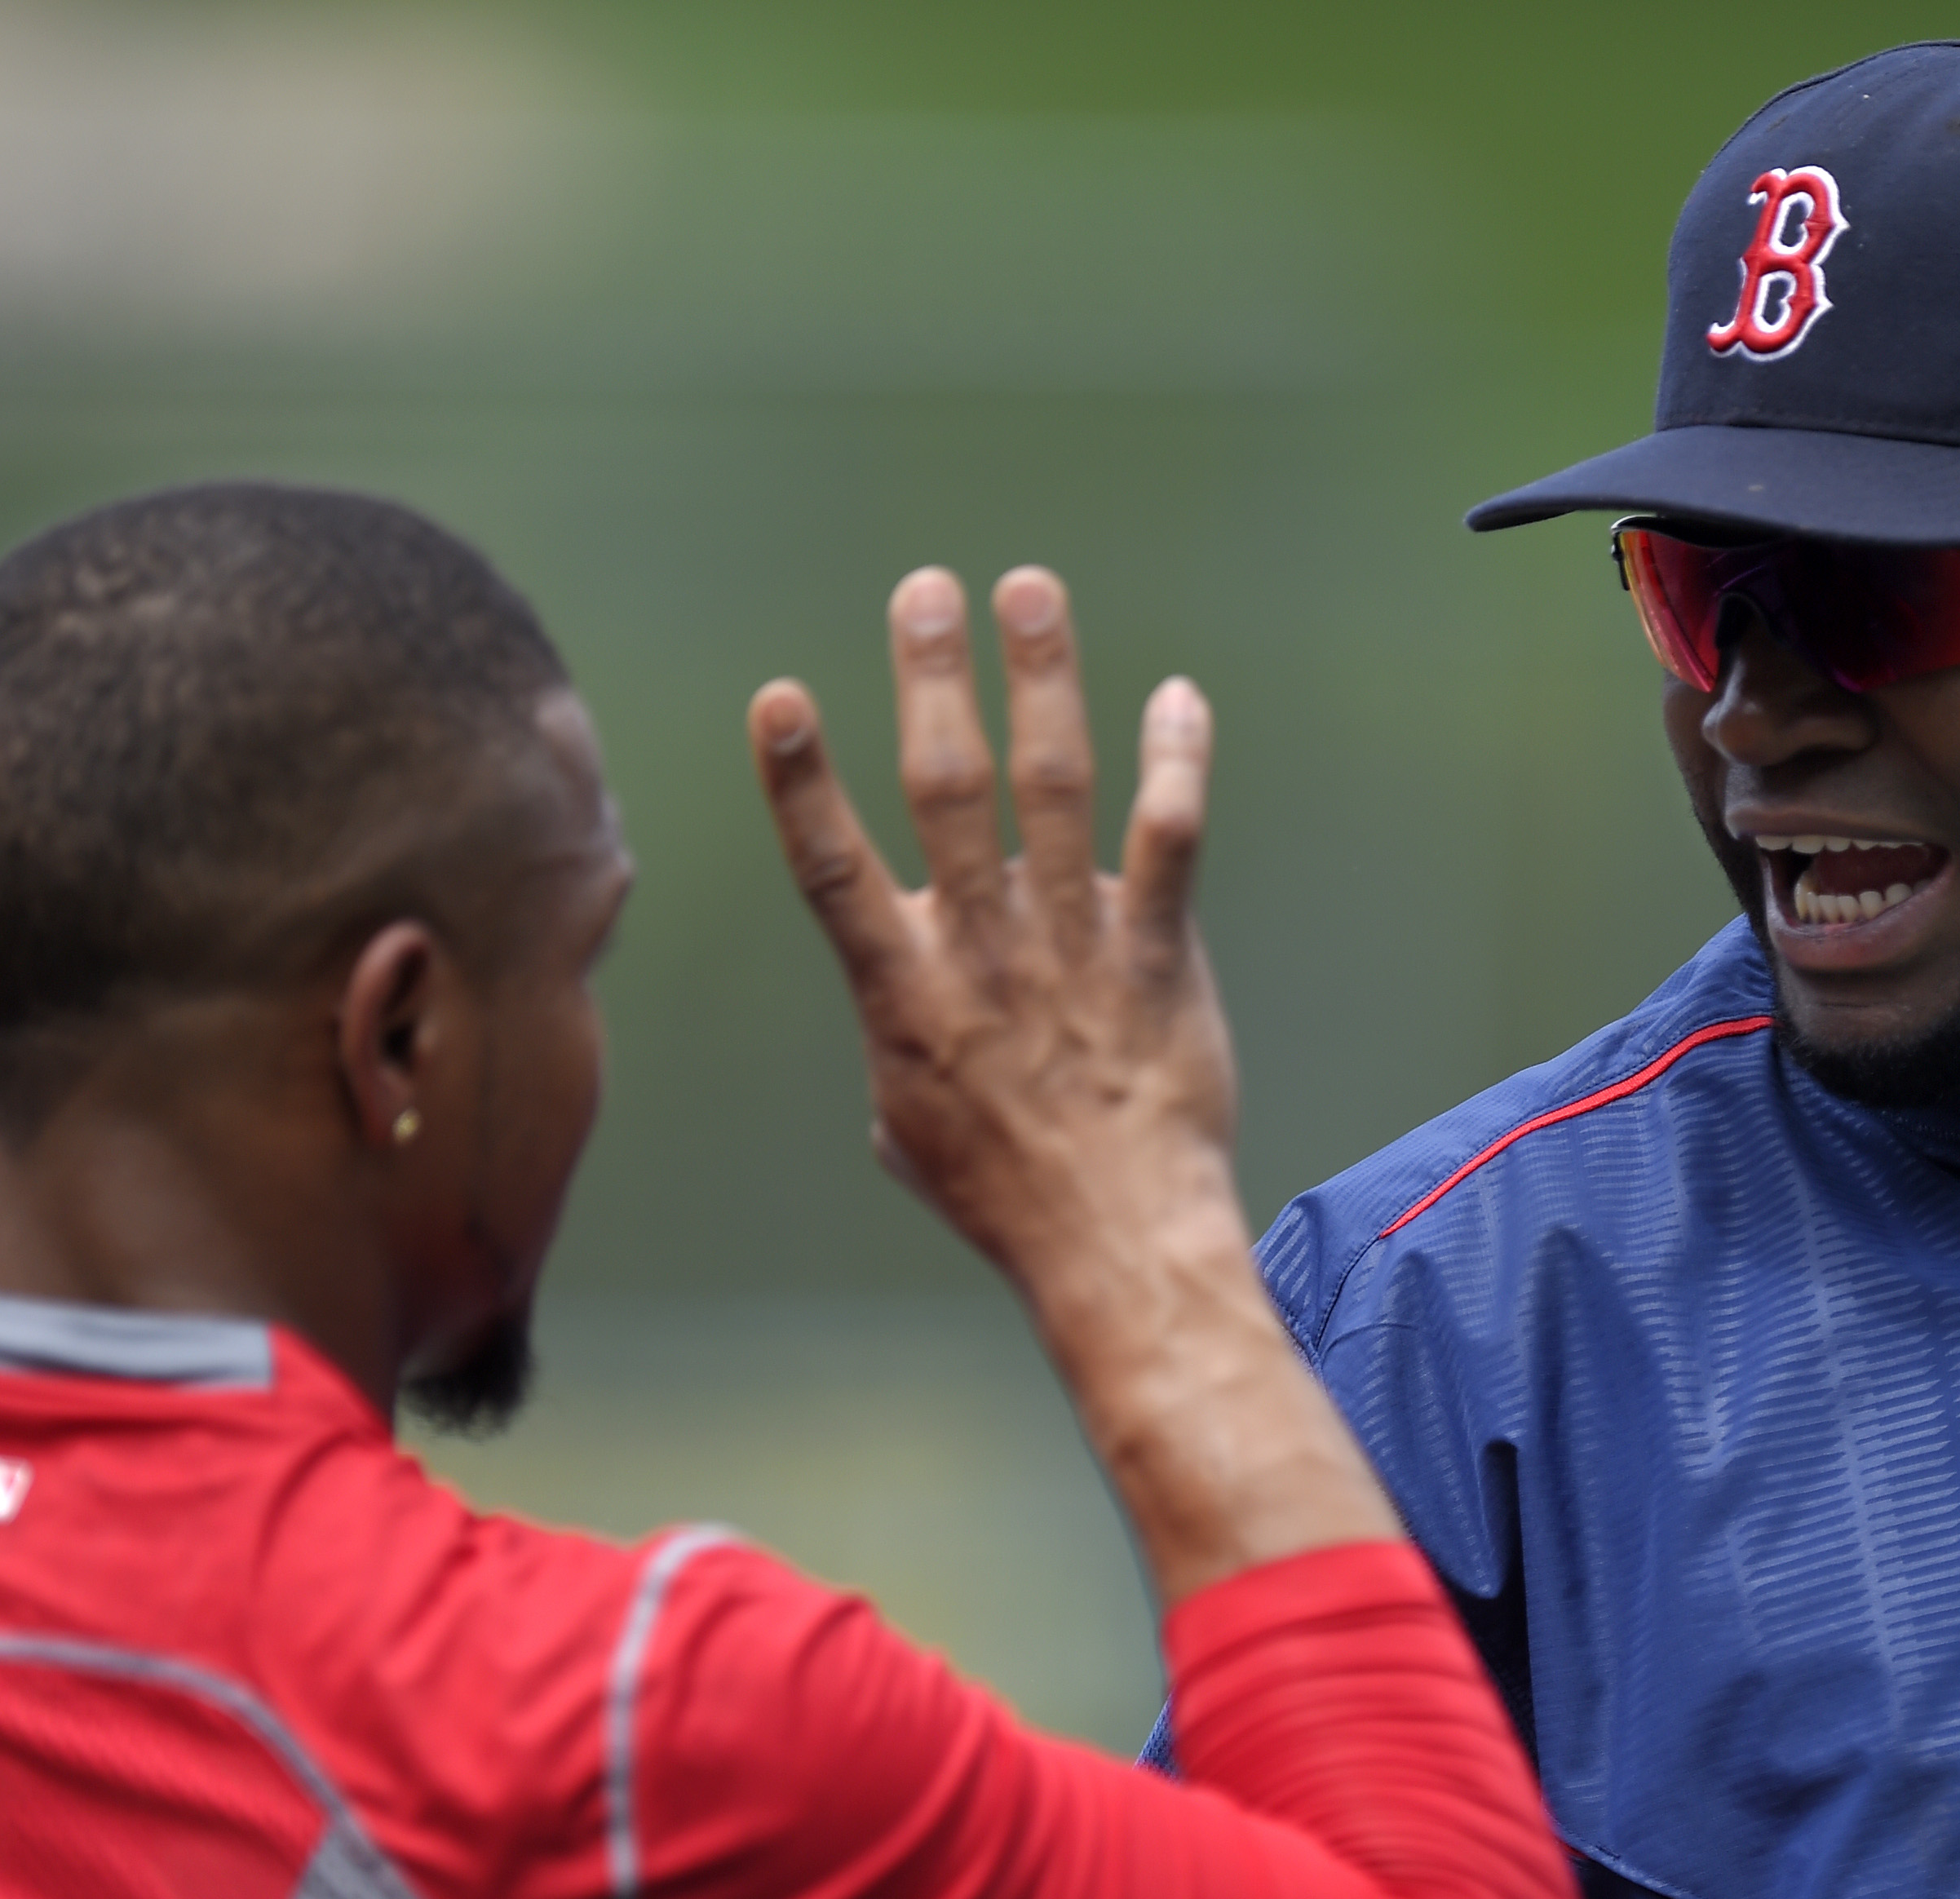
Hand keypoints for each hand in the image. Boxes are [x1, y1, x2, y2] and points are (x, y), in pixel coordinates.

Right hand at [747, 564, 1232, 1294]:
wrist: (1116, 1246)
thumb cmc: (1004, 1197)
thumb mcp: (906, 1132)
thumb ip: (896, 1049)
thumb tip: (898, 1027)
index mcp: (904, 991)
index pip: (832, 869)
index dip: (800, 782)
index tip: (780, 697)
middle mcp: (983, 951)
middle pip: (946, 790)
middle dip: (933, 679)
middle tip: (925, 590)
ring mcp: (1073, 947)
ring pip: (1053, 788)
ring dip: (1041, 680)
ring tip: (1030, 592)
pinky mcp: (1158, 957)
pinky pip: (1167, 842)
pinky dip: (1176, 764)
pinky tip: (1179, 697)